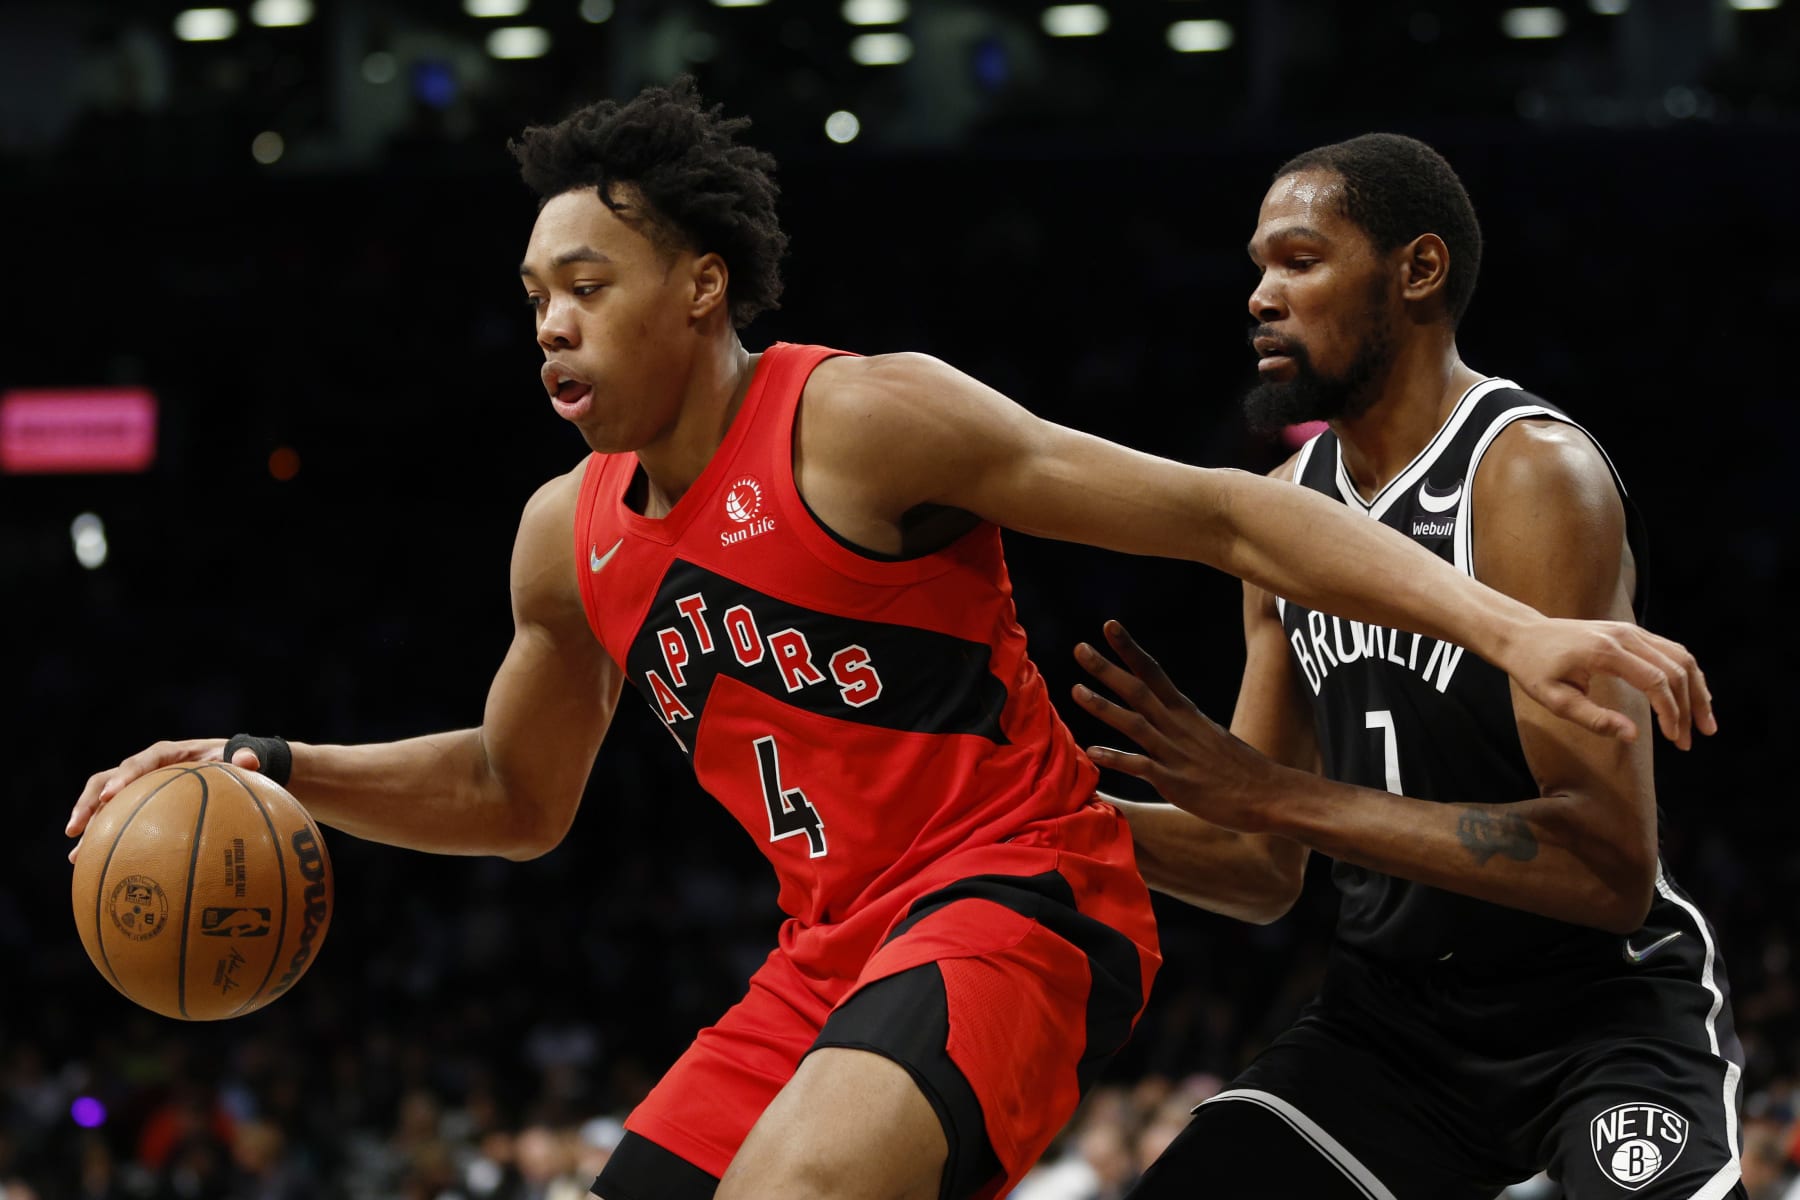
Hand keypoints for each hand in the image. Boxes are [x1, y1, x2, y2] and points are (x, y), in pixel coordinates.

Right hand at [66, 737, 268, 862]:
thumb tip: (250, 760)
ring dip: (88, 827)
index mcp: (169, 753)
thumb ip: (248, 757)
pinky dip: (104, 839)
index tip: (111, 795)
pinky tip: (93, 865)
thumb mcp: (246, 757)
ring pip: (104, 803)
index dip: (124, 777)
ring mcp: (140, 787)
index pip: (141, 762)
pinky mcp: (140, 804)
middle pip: (108, 782)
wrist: (237, 768)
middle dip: (89, 804)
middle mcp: (147, 768)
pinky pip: (117, 820)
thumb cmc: (239, 762)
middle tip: (75, 830)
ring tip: (75, 856)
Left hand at [1072, 621, 1293, 832]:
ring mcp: (1176, 753)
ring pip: (1135, 724)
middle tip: (1080, 648)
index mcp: (1186, 713)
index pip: (1154, 672)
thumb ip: (1181, 726)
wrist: (1270, 794)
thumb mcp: (1208, 736)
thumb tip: (1164, 716)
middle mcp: (1178, 727)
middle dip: (1108, 669)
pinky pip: (1141, 767)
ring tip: (1075, 691)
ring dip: (1104, 707)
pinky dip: (1117, 759)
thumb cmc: (1238, 768)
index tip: (1109, 626)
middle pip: (1138, 691)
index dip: (1130, 649)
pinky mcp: (1176, 782)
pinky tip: (1092, 752)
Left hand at [1501, 618, 1715, 749]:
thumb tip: (1633, 736)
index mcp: (1606, 651)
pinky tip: (1692, 697)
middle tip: (1691, 740)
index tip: (1675, 739)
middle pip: (1676, 669)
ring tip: (1705, 722)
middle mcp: (1625, 635)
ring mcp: (1631, 630)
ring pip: (1681, 657)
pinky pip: (1670, 651)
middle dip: (1690, 708)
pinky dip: (1686, 674)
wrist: (1523, 635)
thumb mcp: (1554, 700)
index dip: (1671, 713)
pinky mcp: (1632, 632)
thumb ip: (1594, 719)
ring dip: (1697, 690)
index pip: (1656, 681)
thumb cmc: (1535, 670)